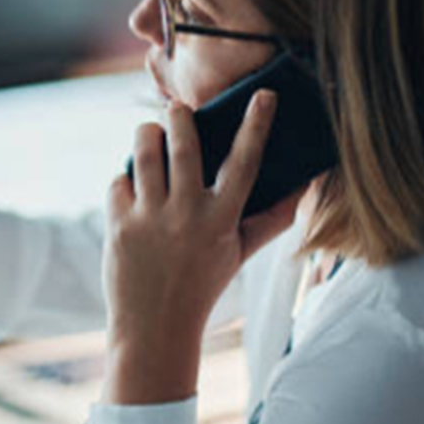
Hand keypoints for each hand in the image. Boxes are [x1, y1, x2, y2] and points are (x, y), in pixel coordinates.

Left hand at [101, 90, 304, 403]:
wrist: (154, 327)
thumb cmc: (201, 285)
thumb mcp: (239, 254)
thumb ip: (271, 220)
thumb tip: (304, 186)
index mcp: (222, 220)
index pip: (245, 163)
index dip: (257, 126)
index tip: (265, 96)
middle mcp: (187, 214)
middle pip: (184, 146)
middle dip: (178, 117)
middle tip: (176, 108)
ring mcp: (150, 219)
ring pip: (145, 153)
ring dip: (146, 134)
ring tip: (150, 131)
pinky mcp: (119, 225)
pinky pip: (119, 181)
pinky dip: (125, 179)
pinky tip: (132, 190)